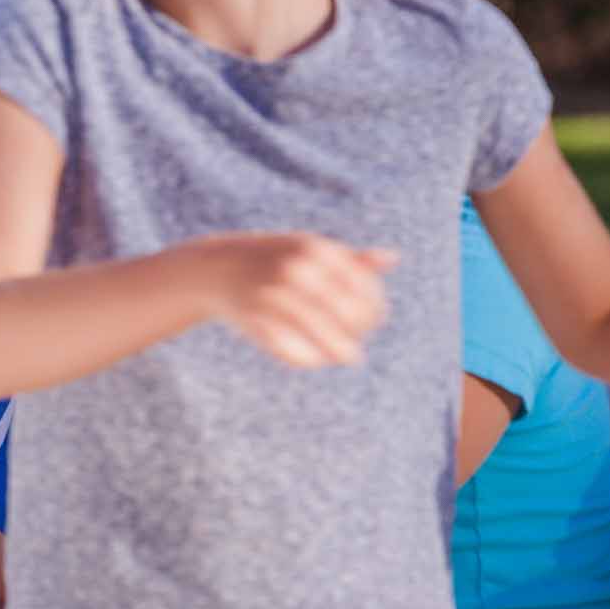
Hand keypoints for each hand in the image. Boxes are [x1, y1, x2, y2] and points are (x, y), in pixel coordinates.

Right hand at [190, 231, 395, 367]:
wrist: (216, 267)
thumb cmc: (273, 258)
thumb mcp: (309, 248)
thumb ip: (349, 258)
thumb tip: (392, 258)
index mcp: (315, 249)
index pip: (361, 285)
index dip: (372, 307)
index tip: (373, 321)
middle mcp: (297, 268)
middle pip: (344, 309)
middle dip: (356, 330)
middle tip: (357, 343)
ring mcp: (274, 291)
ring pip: (318, 329)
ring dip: (338, 349)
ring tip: (348, 358)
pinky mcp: (254, 314)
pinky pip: (287, 342)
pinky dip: (304, 356)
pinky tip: (315, 360)